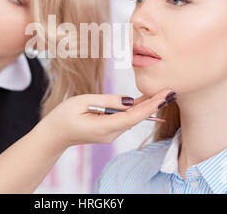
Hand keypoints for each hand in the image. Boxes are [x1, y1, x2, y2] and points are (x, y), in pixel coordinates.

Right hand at [38, 89, 174, 150]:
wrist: (54, 135)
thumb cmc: (63, 116)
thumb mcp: (83, 102)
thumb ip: (107, 101)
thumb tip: (130, 100)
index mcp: (103, 127)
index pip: (133, 117)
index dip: (150, 106)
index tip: (164, 96)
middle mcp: (111, 134)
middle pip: (136, 117)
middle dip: (154, 104)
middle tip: (171, 91)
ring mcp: (110, 134)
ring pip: (132, 118)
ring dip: (147, 105)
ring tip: (164, 92)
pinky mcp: (109, 131)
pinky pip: (126, 119)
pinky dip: (136, 109)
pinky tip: (147, 99)